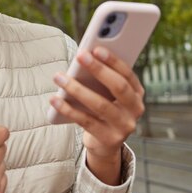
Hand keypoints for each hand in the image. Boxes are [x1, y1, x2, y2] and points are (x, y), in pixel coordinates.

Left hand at [50, 47, 144, 183]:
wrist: (105, 143)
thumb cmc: (103, 108)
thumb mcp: (107, 93)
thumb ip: (102, 78)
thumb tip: (84, 56)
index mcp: (137, 93)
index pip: (127, 74)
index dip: (113, 61)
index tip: (96, 48)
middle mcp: (135, 110)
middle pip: (118, 87)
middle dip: (98, 69)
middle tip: (79, 55)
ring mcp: (124, 126)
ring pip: (100, 105)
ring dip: (77, 88)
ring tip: (59, 77)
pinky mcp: (109, 139)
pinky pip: (85, 121)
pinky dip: (68, 109)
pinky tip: (55, 99)